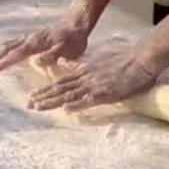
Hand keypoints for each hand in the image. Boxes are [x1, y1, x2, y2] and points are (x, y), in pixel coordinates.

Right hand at [0, 23, 87, 73]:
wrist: (77, 24)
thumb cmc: (73, 39)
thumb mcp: (67, 49)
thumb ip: (52, 55)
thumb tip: (35, 61)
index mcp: (36, 43)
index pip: (16, 54)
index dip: (4, 63)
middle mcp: (29, 39)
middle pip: (6, 48)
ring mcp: (29, 37)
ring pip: (8, 45)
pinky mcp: (32, 38)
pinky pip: (13, 44)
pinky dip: (3, 50)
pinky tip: (0, 55)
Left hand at [27, 47, 155, 111]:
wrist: (140, 59)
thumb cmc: (122, 60)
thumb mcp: (97, 60)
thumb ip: (79, 64)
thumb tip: (62, 62)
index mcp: (85, 70)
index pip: (61, 81)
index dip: (46, 89)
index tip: (33, 95)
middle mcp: (86, 77)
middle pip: (61, 88)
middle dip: (44, 96)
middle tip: (28, 104)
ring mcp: (95, 84)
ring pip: (70, 94)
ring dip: (54, 101)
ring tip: (38, 107)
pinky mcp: (105, 92)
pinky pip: (89, 100)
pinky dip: (77, 105)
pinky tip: (66, 110)